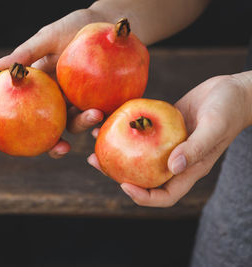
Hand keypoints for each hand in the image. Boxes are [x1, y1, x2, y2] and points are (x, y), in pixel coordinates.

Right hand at [0, 9, 104, 158]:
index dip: (32, 135)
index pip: (34, 116)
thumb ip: (27, 52)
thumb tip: (0, 66)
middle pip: (56, 127)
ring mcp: (84, 99)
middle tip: (63, 147)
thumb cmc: (73, 27)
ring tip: (95, 114)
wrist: (107, 21)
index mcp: (45, 90)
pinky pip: (105, 111)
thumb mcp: (48, 37)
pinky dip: (107, 115)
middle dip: (57, 144)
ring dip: (85, 124)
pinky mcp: (106, 97)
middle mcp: (62, 99)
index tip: (32, 145)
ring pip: (80, 120)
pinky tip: (109, 114)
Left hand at [88, 72, 251, 206]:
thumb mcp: (215, 126)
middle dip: (118, 176)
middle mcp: (175, 161)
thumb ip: (196, 148)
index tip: (124, 185)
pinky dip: (125, 133)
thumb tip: (173, 167)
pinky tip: (108, 122)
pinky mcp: (163, 129)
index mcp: (189, 169)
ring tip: (94, 145)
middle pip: (144, 179)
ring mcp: (168, 146)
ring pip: (138, 158)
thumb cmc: (229, 109)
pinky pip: (141, 136)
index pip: (165, 196)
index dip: (144, 197)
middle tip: (95, 163)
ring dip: (116, 154)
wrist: (232, 90)